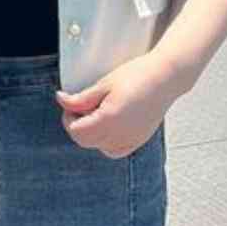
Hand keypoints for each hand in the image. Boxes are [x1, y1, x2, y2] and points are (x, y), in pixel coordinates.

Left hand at [55, 53, 179, 158]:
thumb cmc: (137, 75)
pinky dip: (106, 141)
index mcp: (109, 120)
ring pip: (99, 147)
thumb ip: (80, 98)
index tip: (70, 103)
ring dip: (91, 133)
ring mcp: (131, 141)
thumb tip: (61, 100)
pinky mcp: (139, 140)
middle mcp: (120, 136)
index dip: (68, 117)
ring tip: (97, 112)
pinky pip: (115, 150)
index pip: (76, 131)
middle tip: (81, 106)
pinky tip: (109, 123)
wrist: (165, 77)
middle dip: (77, 125)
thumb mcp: (104, 84)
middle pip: (85, 142)